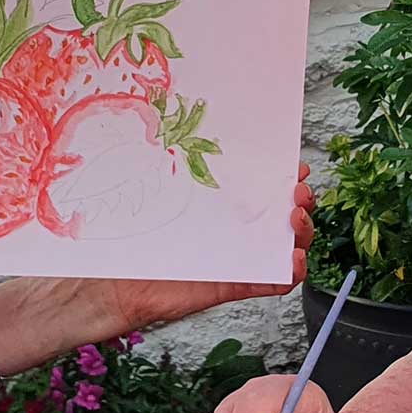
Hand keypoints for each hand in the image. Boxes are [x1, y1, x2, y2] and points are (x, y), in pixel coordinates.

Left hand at [97, 161, 315, 332]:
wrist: (110, 286)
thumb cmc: (126, 241)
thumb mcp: (150, 195)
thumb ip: (168, 170)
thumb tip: (172, 125)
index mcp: (217, 208)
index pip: (259, 189)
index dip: (282, 177)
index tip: (293, 165)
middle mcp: (232, 232)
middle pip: (282, 217)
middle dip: (299, 202)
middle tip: (296, 193)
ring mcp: (235, 259)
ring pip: (284, 248)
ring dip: (301, 235)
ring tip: (295, 221)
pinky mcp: (230, 286)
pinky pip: (270, 283)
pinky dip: (289, 275)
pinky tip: (293, 261)